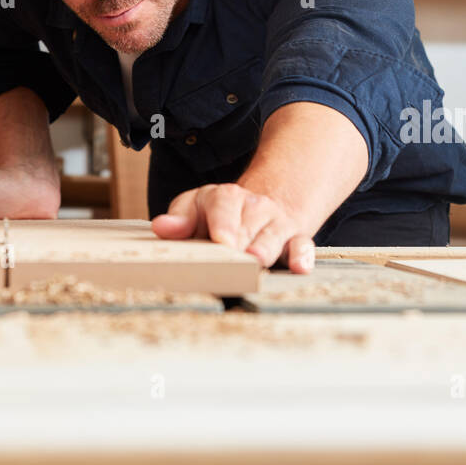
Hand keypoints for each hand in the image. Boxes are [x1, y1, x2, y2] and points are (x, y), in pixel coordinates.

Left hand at [151, 183, 315, 272]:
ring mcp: (277, 223)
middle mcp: (255, 207)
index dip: (224, 223)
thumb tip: (162, 227)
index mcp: (225, 197)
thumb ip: (179, 219)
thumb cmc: (219, 214)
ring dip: (266, 249)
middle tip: (231, 262)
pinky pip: (303, 246)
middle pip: (248, 224)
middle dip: (240, 244)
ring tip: (257, 262)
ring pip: (274, 236)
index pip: (224, 204)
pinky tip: (300, 268)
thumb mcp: (195, 208)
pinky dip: (303, 257)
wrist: (262, 204)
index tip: (222, 241)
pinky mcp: (296, 240)